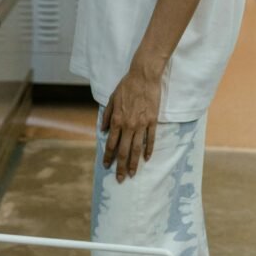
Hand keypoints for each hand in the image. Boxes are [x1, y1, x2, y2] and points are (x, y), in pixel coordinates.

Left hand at [101, 62, 161, 181]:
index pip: (111, 143)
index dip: (109, 156)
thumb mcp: (112, 99)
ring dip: (134, 163)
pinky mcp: (152, 121)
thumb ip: (107, 116)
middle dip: (120, 166)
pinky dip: (148, 150)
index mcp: (117, 120)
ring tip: (131, 174)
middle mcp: (128, 125)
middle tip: (119, 179)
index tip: (106, 166)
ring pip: (137, 149)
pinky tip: (146, 159)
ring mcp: (141, 124)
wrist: (143, 76)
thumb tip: (103, 131)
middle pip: (123, 151)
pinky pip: (150, 140)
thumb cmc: (126, 86)